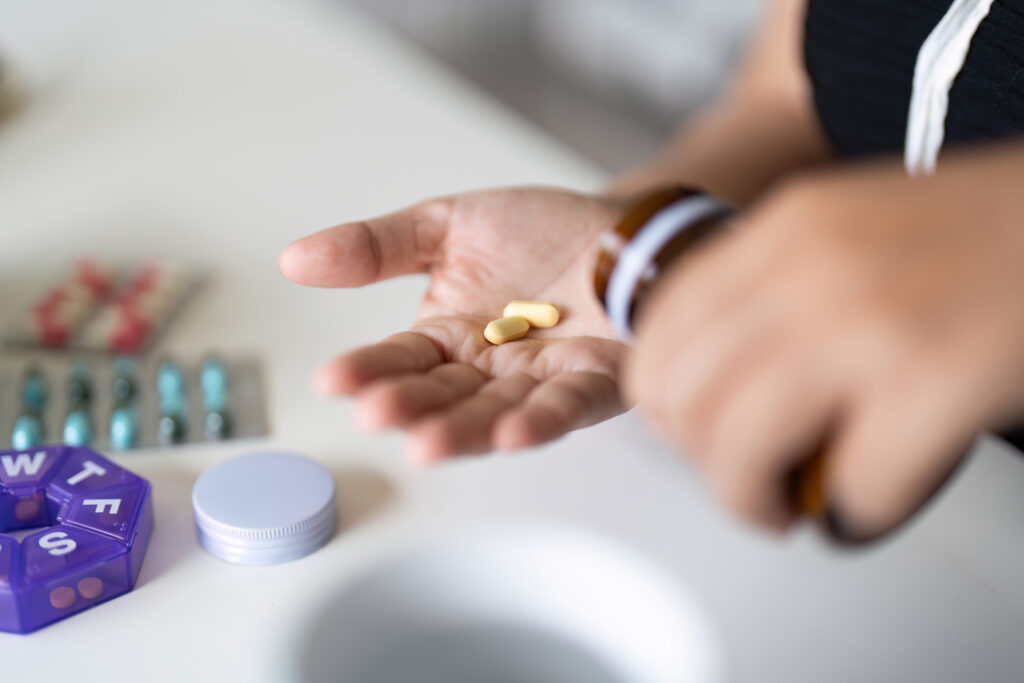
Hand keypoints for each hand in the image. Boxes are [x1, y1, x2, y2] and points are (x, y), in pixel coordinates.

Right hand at [279, 187, 628, 462]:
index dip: (369, 369)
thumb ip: (378, 247)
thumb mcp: (446, 226)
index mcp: (451, 336)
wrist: (618, 230)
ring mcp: (542, 380)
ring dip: (464, 429)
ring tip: (428, 443)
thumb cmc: (541, 232)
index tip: (334, 379)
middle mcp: (491, 369)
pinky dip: (541, 421)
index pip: (401, 359)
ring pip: (496, 411)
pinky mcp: (596, 382)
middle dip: (411, 406)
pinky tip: (512, 433)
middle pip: (444, 394)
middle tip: (378, 413)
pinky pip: (567, 406)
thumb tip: (295, 260)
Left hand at [625, 146, 1023, 540]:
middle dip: (702, 460)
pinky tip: (870, 498)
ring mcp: (870, 320)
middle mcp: (812, 266)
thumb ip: (772, 288)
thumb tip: (711, 377)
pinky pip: (852, 485)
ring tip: (789, 502)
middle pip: (682, 397)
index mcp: (787, 226)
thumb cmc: (987, 236)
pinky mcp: (936, 378)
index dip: (662, 402)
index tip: (691, 428)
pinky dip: (854, 513)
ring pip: (737, 449)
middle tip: (743, 475)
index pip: (657, 329)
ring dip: (753, 500)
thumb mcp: (851, 230)